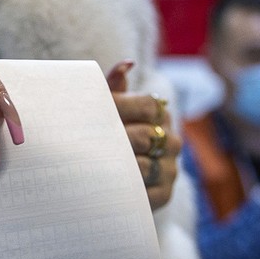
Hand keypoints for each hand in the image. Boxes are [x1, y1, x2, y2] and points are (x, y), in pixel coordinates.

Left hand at [107, 60, 180, 209]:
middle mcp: (171, 141)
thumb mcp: (111, 111)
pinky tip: (106, 188)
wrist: (117, 177)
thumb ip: (115, 89)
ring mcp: (170, 168)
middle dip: (116, 139)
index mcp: (161, 115)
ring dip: (118, 166)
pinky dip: (126, 191)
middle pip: (145, 136)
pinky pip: (147, 194)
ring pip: (144, 166)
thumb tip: (126, 64)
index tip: (98, 111)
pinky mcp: (164, 193)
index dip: (122, 106)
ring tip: (93, 165)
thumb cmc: (110, 134)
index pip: (148, 105)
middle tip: (88, 142)